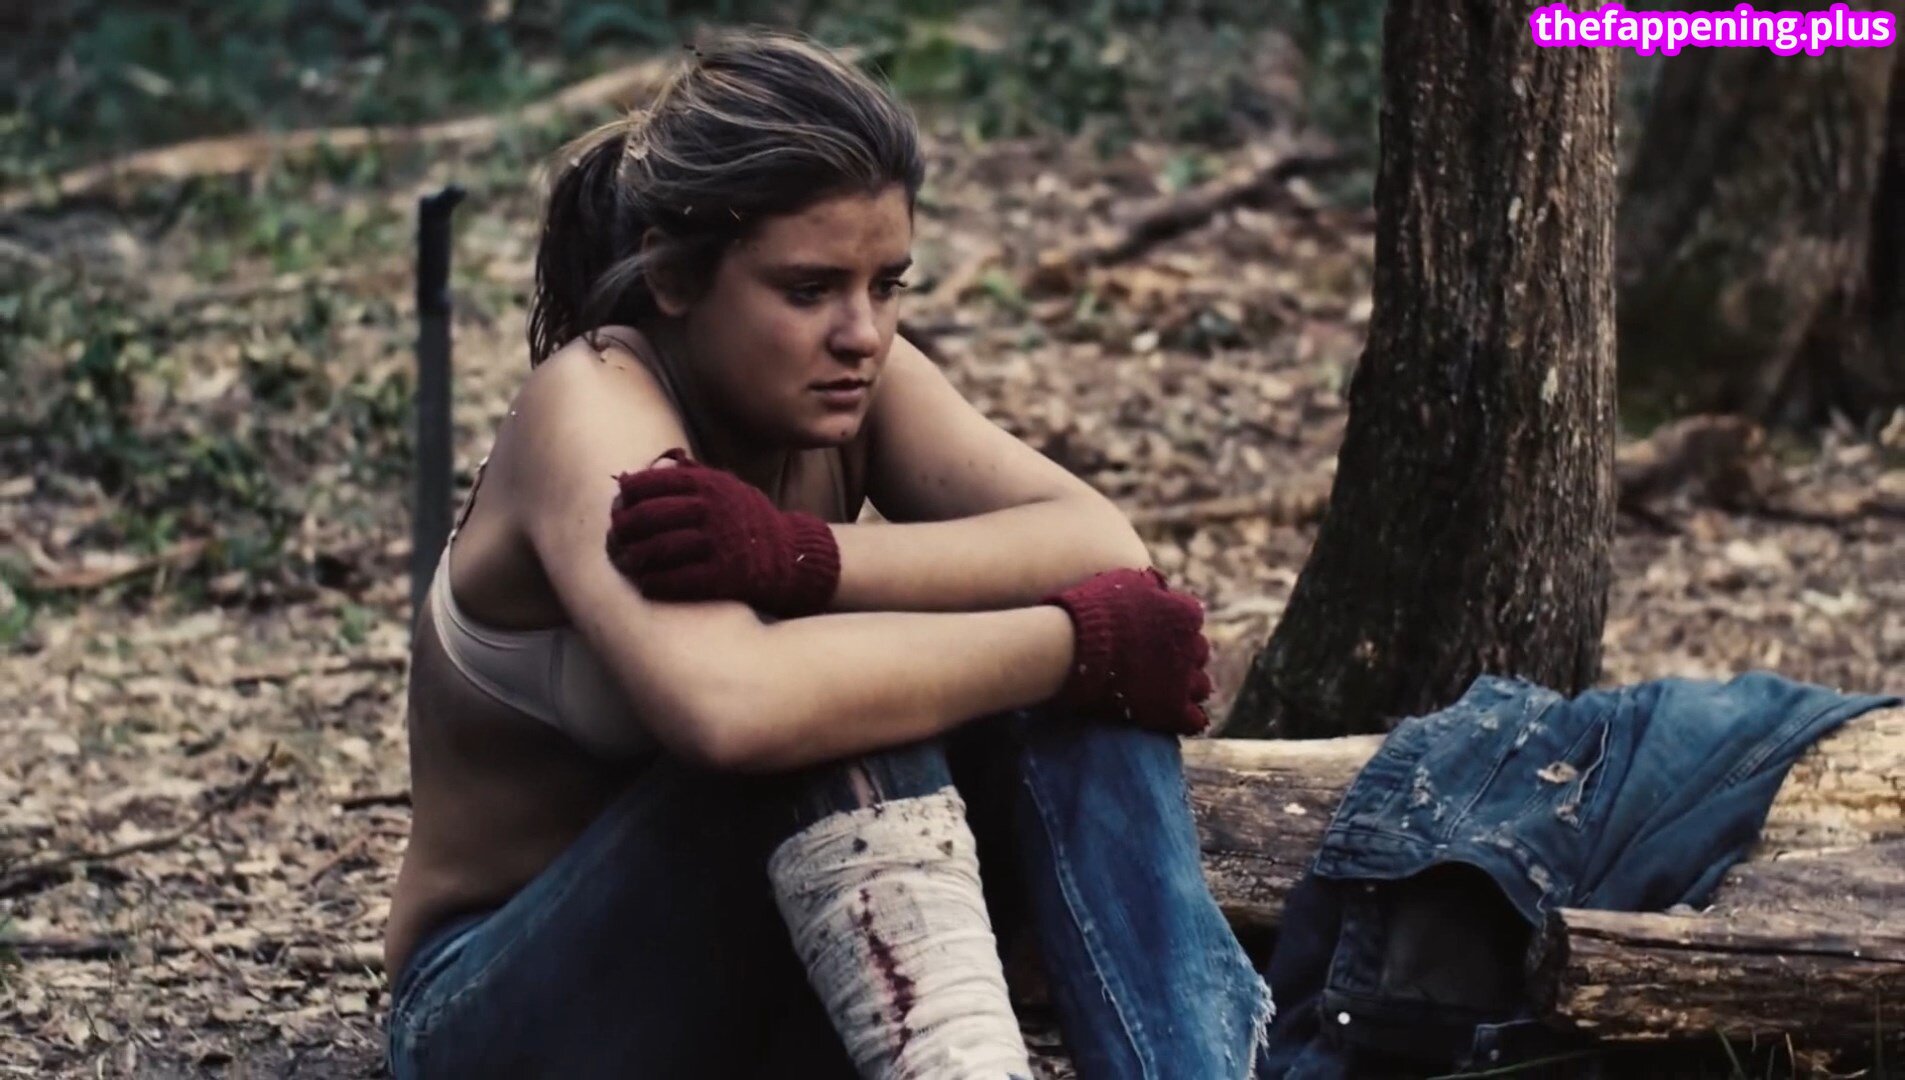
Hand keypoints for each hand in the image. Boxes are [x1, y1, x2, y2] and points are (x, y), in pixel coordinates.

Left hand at [607, 449, 840, 616]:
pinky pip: (677, 580)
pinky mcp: (723, 575)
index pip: (651, 483)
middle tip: (612, 539)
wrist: (790, 555)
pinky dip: (654, 583)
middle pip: (647, 516)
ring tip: (623, 563)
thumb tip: (641, 472)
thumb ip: (690, 478)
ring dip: (632, 559)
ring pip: (657, 549)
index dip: (627, 495)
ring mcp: (717, 542)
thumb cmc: (748, 520)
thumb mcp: (726, 487)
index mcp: (708, 484)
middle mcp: (710, 510)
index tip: (617, 505)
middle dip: (622, 529)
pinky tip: (645, 584)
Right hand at [1041, 567, 1212, 735]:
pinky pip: (1194, 719)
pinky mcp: (1171, 709)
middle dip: (1183, 656)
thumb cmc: (1094, 609)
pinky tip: (1175, 716)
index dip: (1174, 626)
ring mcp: (1184, 680)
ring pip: (1201, 686)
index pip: (1191, 620)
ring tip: (1167, 690)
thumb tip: (1159, 586)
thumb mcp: (1126, 582)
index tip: (1157, 631)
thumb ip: (1150, 587)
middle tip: (1160, 661)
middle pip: (1198, 653)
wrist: (1077, 645)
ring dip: (1187, 686)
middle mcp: (1192, 647)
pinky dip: (1188, 717)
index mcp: (1185, 614)